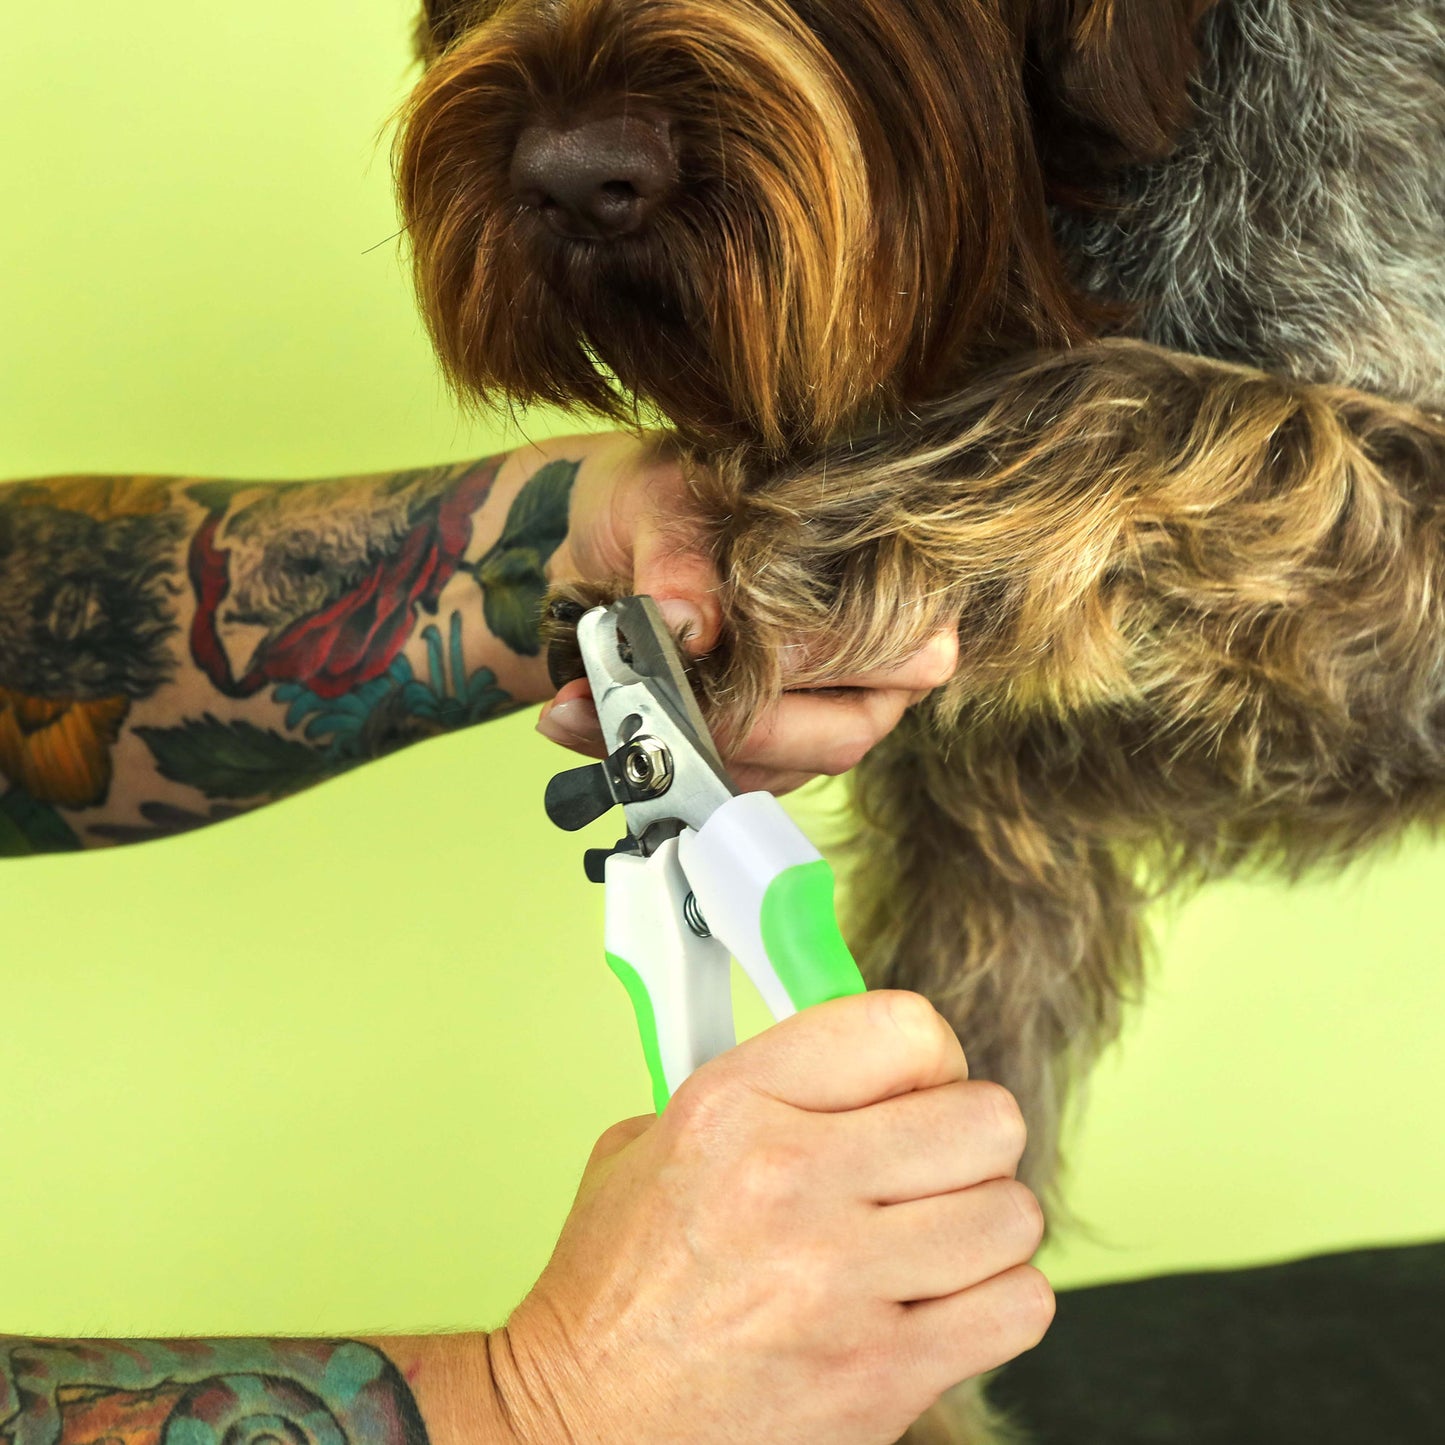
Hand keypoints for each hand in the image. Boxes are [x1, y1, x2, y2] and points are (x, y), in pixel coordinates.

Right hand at [486, 992, 1053, 1444]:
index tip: (920, 1084)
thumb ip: (757, 1087)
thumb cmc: (615, 1287)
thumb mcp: (649, 1141)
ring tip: (934, 1240)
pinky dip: (995, 1303)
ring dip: (984, 1225)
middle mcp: (790, 1180)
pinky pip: (1018, 1307)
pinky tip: (941, 1301)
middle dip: (969, 1138)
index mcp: (734, 1105)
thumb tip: (854, 1063)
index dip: (931, 1056)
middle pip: (985, 1117)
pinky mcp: (879, 1377)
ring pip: (1012, 1213)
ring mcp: (839, 1282)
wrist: (581, 1422)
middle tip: (934, 1165)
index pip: (906, 1028)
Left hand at [541, 432, 957, 791]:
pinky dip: (640, 755)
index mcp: (886, 587)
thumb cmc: (663, 503)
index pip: (903, 652)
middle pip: (843, 735)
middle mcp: (867, 667)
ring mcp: (811, 721)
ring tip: (596, 703)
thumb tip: (691, 620)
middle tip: (660, 705)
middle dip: (745, 728)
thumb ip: (682, 554)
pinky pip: (710, 782)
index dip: (820, 662)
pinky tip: (581, 717)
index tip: (727, 649)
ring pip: (773, 773)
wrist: (605, 535)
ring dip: (679, 750)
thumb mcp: (664, 503)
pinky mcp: (751, 755)